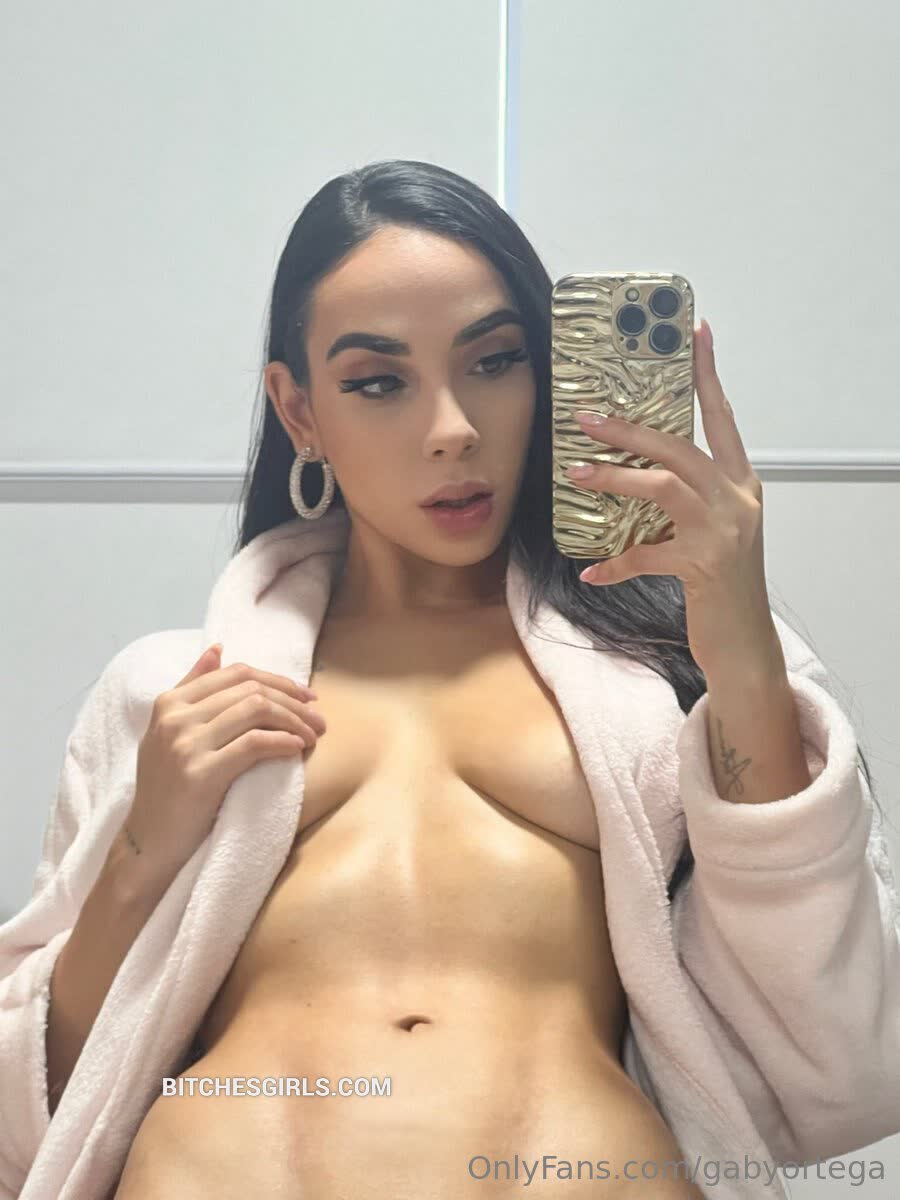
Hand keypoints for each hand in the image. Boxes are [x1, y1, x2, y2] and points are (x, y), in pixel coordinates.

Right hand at [124, 645, 325, 875]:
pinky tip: (298, 748)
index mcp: (170, 702)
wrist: (148, 841)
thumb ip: (192, 688)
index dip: (278, 680)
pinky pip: (254, 744)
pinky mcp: (201, 774)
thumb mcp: (169, 732)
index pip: (236, 674)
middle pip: (250, 690)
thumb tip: (218, 648)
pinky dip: (283, 741)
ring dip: (295, 720)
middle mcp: (175, 717)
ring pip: (256, 710)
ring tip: (314, 734)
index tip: (305, 696)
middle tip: (319, 718)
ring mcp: (186, 744)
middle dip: (293, 700)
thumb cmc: (166, 788)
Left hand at [565, 319, 778, 677]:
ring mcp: (724, 533)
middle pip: (682, 448)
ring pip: (664, 488)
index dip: (708, 374)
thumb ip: (687, 496)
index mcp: (742, 483)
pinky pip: (647, 556)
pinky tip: (590, 571)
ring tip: (577, 473)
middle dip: (632, 429)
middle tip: (587, 416)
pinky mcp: (704, 568)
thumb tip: (631, 466)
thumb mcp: (713, 529)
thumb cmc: (722, 581)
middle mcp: (738, 501)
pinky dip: (615, 563)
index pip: (723, 417)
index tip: (696, 332)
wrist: (744, 641)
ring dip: (616, 478)